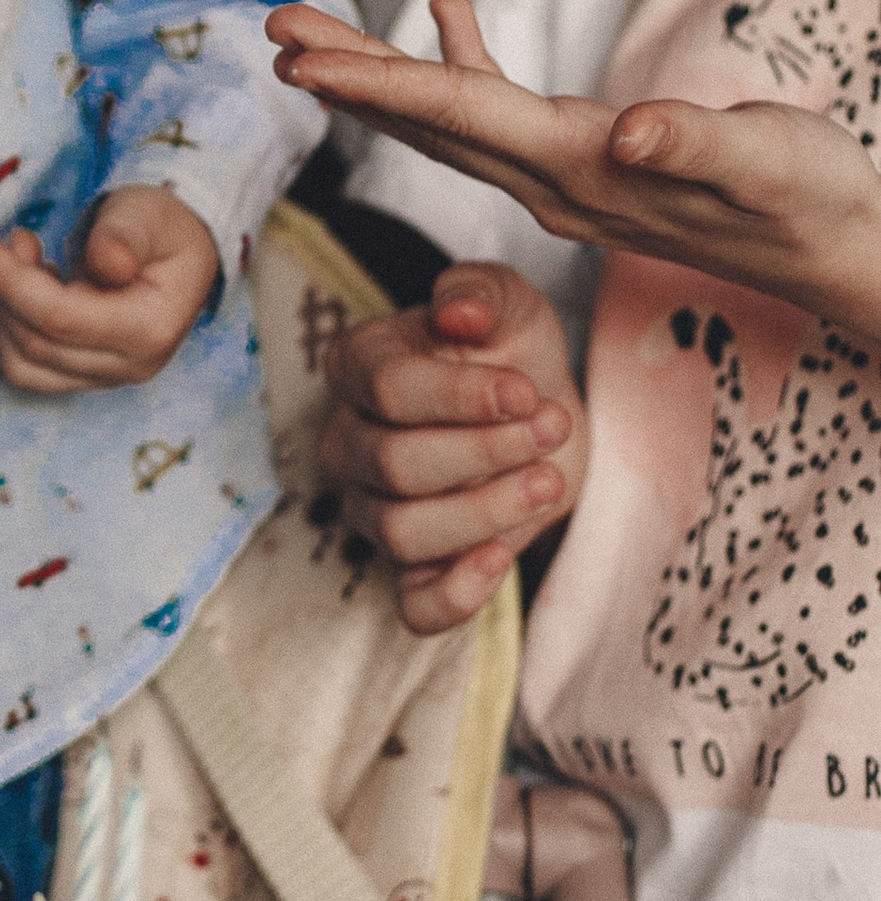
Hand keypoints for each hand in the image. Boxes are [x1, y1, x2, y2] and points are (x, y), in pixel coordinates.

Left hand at [0, 186, 220, 392]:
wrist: (177, 256)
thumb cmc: (159, 230)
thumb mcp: (145, 215)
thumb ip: (123, 236)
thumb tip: (108, 264)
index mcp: (152, 328)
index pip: (62, 320)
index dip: (14, 284)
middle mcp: (131, 366)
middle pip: (38, 345)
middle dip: (6, 291)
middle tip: (14, 242)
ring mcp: (108, 378)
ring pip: (24, 367)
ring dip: (6, 312)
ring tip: (27, 263)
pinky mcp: (85, 378)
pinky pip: (28, 371)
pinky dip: (13, 331)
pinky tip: (31, 291)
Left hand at [269, 0, 880, 341]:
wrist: (848, 256)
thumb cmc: (817, 204)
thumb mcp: (770, 165)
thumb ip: (698, 147)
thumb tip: (626, 136)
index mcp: (583, 172)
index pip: (458, 121)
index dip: (376, 85)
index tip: (298, 61)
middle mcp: (556, 184)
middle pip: (427, 123)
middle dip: (346, 76)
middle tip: (271, 29)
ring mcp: (567, 180)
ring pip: (451, 119)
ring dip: (383, 73)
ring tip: (314, 32)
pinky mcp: (590, 167)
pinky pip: (505, 112)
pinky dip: (468, 64)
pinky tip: (451, 14)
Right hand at [318, 260, 582, 632]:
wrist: (538, 411)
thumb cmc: (510, 352)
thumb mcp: (508, 303)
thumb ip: (481, 293)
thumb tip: (458, 313)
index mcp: (358, 368)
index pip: (389, 391)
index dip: (464, 397)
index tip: (528, 391)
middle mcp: (348, 442)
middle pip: (395, 465)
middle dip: (487, 451)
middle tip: (552, 427)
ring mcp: (372, 509)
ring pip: (403, 533)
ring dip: (487, 512)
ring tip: (550, 480)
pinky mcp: (412, 569)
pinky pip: (413, 606)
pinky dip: (457, 594)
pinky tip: (502, 558)